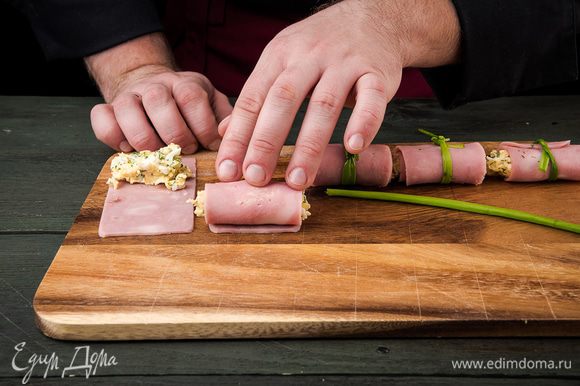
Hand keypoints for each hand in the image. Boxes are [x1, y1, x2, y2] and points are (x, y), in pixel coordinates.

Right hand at [91, 66, 231, 152]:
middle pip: (158, 102)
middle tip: (185, 150)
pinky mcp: (108, 109)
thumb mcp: (212, 106)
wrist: (153, 90)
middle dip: (175, 134)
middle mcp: (154, 86)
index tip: (209, 144)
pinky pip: (101, 119)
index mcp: (184, 84)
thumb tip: (227, 133)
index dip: (202, 126)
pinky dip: (113, 137)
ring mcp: (128, 96)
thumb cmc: (189, 107)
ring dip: (145, 139)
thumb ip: (225, 118)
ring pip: (128, 111)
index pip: (191, 97)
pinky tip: (129, 149)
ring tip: (158, 153)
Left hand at [215, 0, 458, 188]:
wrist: (372, 17)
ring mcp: (344, 63)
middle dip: (266, 142)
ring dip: (311, 146)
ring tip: (299, 179)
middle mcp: (308, 57)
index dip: (238, 136)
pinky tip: (354, 147)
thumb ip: (258, 96)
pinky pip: (371, 98)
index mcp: (278, 56)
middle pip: (283, 101)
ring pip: (324, 105)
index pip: (252, 99)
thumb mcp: (282, 61)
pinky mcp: (376, 73)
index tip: (227, 171)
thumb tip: (225, 131)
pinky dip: (364, 122)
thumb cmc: (319, 48)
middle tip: (255, 178)